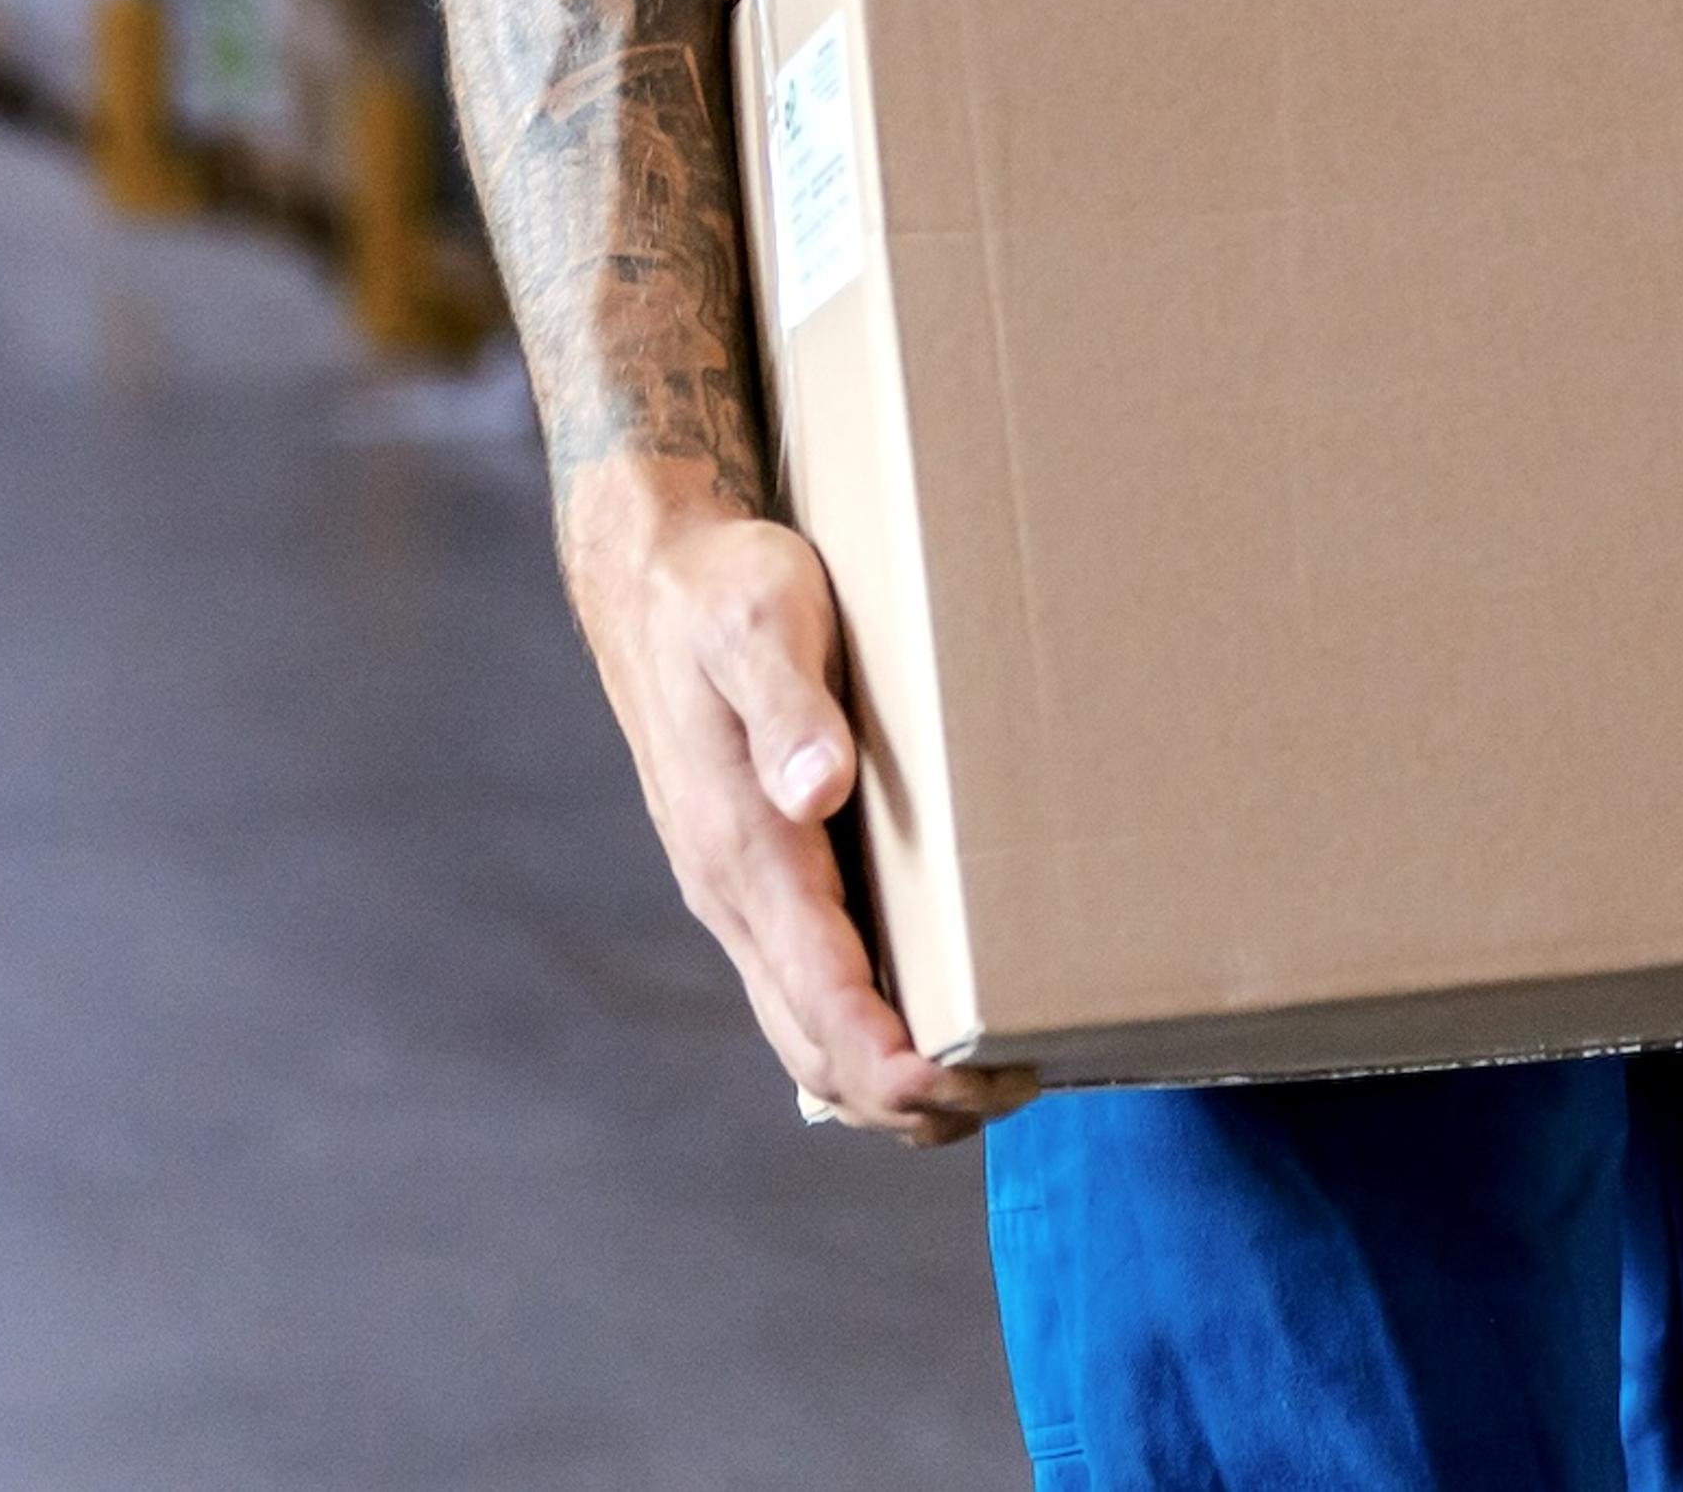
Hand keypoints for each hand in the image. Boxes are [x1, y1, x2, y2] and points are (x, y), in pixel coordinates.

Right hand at [564, 472, 1038, 1144]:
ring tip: (1002, 1076)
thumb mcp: (759, 622)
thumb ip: (786, 707)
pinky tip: (944, 1016)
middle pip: (818, 1051)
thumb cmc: (722, 594)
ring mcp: (744, 897)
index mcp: (741, 852)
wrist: (658, 583)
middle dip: (913, 1100)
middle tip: (1025, 1086)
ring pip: (813, 1035)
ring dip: (897, 1083)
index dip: (893, 1061)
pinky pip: (813, 989)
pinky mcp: (761, 879)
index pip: (820, 998)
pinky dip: (875, 1034)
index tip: (970, 1085)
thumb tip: (817, 790)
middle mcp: (735, 896)